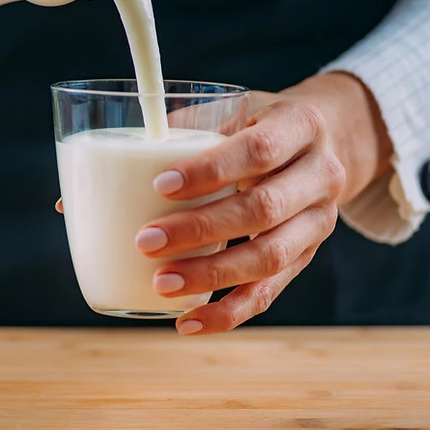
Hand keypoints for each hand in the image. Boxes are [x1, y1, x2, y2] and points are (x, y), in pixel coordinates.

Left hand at [134, 72, 391, 334]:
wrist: (327, 142)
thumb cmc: (261, 123)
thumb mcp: (237, 108)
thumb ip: (185, 129)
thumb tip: (102, 172)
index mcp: (303, 126)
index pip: (260, 150)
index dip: (211, 170)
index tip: (160, 185)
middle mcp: (322, 175)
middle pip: (264, 209)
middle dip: (201, 229)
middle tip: (147, 240)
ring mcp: (319, 221)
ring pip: (270, 257)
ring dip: (212, 274)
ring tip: (161, 282)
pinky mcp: (307, 257)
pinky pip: (270, 291)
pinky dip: (229, 312)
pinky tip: (189, 321)